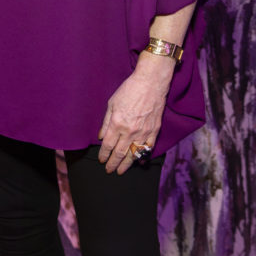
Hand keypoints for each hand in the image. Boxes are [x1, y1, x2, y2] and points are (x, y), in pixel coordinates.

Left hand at [97, 52, 174, 174]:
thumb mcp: (111, 103)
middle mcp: (130, 131)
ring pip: (133, 154)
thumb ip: (106, 122)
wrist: (150, 84)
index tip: (101, 161)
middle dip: (113, 163)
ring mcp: (143, 132)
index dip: (104, 155)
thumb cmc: (129, 90)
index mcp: (117, 124)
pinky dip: (142, 156)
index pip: (108, 145)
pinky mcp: (154, 131)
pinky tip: (138, 161)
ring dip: (126, 164)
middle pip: (120, 153)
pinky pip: (147, 148)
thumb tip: (101, 137)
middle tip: (109, 170)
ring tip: (121, 171)